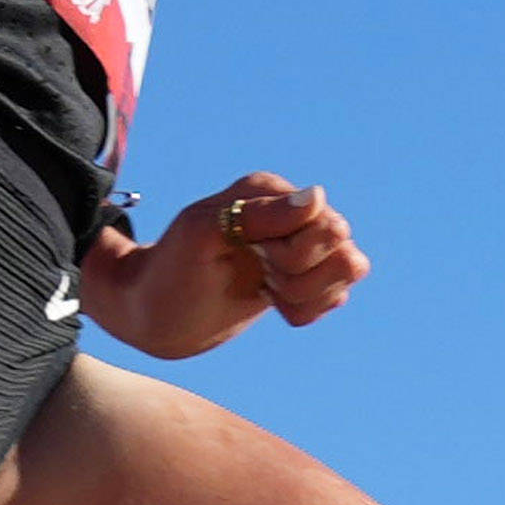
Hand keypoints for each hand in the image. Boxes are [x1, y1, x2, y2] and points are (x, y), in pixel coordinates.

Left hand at [80, 170, 366, 359]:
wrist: (156, 313)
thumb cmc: (172, 270)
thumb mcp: (202, 236)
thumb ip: (260, 214)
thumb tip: (318, 196)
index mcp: (272, 191)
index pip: (328, 228)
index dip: (293, 256)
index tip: (253, 257)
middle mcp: (295, 211)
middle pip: (346, 256)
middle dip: (299, 280)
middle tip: (259, 274)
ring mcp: (305, 243)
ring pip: (348, 276)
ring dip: (304, 296)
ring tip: (264, 288)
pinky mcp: (307, 276)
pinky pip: (336, 297)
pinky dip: (303, 310)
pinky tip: (270, 300)